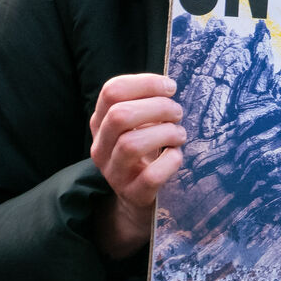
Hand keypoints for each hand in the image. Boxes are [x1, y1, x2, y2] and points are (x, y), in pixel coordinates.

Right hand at [89, 73, 185, 258]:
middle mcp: (101, 147)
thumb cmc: (145, 149)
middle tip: (177, 112)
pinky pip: (150, 176)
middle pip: (119, 115)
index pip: (111, 91)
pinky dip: (170, 162)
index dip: (145, 83)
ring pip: (131, 145)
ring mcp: (114, 173)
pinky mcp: (133, 194)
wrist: (137, 197)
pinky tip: (177, 155)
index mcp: (101, 122)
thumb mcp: (138, 123)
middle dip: (158, 107)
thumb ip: (146, 103)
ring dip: (166, 133)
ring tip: (180, 134)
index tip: (171, 88)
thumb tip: (170, 86)